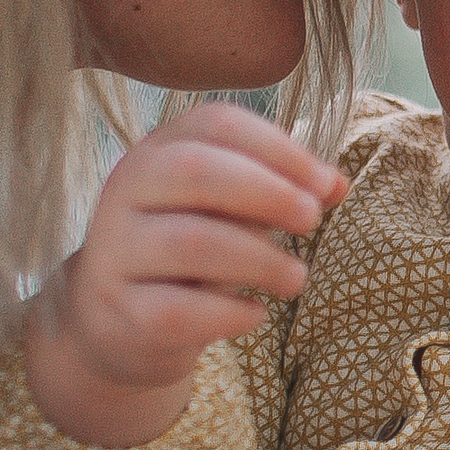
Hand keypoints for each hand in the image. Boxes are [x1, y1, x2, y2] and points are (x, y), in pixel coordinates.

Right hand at [26, 103, 344, 448]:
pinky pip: (180, 310)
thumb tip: (336, 184)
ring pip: (193, 242)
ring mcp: (114, 251)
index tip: (325, 184)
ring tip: (296, 279)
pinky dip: (231, 312)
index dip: (280, 148)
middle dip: (269, 192)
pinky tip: (254, 314)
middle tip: (312, 220)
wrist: (113, 325)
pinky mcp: (118, 311)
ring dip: (261, 260)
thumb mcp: (228, 212)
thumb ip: (278, 189)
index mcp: (156, 151)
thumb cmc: (187, 253)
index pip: (217, 123)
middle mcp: (125, 191)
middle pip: (196, 170)